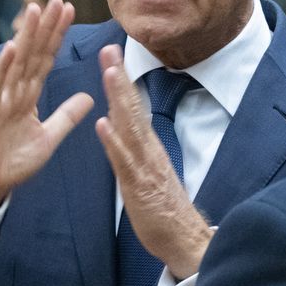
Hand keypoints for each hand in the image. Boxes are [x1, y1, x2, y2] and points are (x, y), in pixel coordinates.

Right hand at [0, 0, 94, 232]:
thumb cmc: (14, 162)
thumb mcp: (49, 138)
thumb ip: (66, 116)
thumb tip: (90, 97)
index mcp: (28, 95)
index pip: (46, 59)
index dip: (57, 36)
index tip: (70, 12)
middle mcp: (14, 91)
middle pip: (33, 53)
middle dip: (45, 27)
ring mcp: (0, 99)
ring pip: (16, 62)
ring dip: (25, 36)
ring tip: (35, 10)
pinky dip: (3, 67)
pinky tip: (11, 47)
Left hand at [95, 44, 213, 279]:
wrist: (183, 238)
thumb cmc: (163, 206)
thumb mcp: (147, 170)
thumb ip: (134, 147)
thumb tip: (119, 123)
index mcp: (148, 145)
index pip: (134, 105)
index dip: (122, 80)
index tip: (113, 53)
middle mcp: (148, 149)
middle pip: (133, 107)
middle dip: (120, 77)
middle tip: (110, 48)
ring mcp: (144, 166)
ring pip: (130, 126)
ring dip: (120, 99)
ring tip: (110, 73)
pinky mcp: (139, 186)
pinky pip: (124, 161)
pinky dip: (113, 142)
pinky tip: (103, 124)